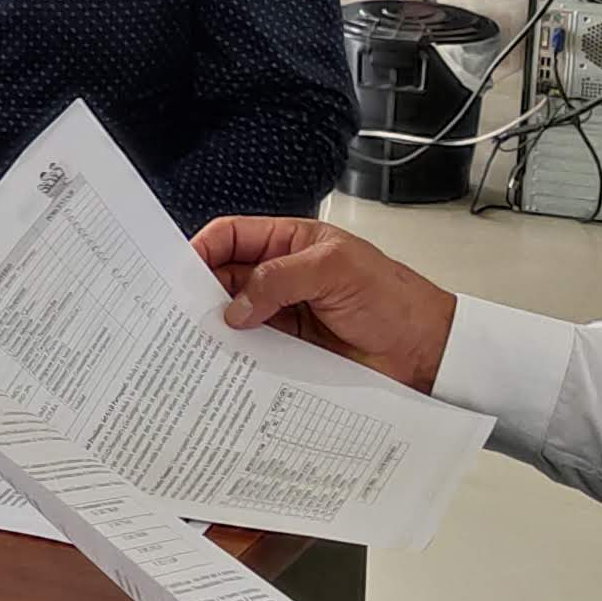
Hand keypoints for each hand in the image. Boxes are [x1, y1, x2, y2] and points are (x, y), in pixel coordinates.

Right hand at [191, 215, 457, 389]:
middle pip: (224, 277)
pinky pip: (250, 350)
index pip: (232, 236)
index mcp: (289, 242)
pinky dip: (233, 357)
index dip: (202, 249)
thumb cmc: (392, 299)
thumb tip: (234, 307)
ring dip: (214, 328)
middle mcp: (280, 276)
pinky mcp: (287, 350)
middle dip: (199, 292)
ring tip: (193, 343)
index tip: (179, 274)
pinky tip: (221, 365)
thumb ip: (281, 278)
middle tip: (177, 314)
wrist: (424, 352)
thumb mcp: (336, 269)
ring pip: (233, 316)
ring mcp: (282, 314)